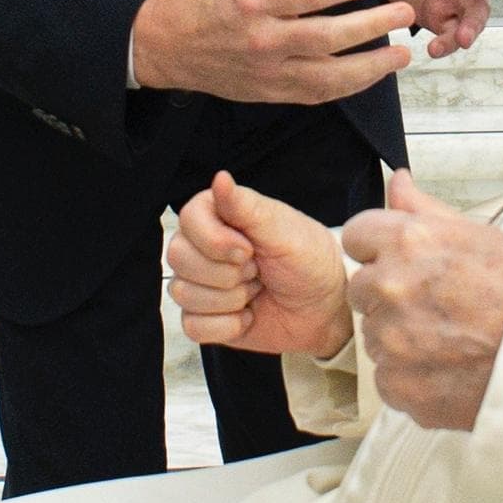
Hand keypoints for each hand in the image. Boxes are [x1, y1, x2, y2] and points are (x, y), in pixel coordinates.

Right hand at [132, 0, 413, 100]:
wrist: (170, 47)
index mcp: (254, 1)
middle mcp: (263, 40)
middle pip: (326, 37)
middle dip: (370, 26)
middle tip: (405, 13)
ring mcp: (269, 72)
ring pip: (327, 76)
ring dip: (370, 68)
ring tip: (402, 54)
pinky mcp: (272, 94)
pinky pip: (317, 95)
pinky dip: (349, 88)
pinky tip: (374, 75)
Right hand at [167, 171, 352, 357]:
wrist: (323, 307)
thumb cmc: (308, 259)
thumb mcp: (283, 230)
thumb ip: (246, 207)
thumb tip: (220, 177)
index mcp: (219, 214)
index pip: (188, 219)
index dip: (216, 240)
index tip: (250, 248)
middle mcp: (202, 246)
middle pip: (179, 257)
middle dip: (227, 272)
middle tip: (258, 269)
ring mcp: (199, 282)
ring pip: (183, 293)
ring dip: (231, 298)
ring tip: (256, 288)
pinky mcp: (203, 316)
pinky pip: (192, 325)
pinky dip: (227, 325)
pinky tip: (248, 315)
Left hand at [342, 170, 502, 430]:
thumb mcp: (478, 234)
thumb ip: (424, 209)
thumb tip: (396, 182)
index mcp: (408, 242)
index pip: (356, 236)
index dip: (380, 248)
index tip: (401, 262)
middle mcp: (391, 288)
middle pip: (361, 288)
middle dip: (388, 294)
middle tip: (435, 304)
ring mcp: (390, 340)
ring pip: (375, 335)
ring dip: (400, 337)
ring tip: (449, 338)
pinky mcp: (397, 385)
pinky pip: (387, 378)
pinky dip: (411, 377)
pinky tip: (448, 367)